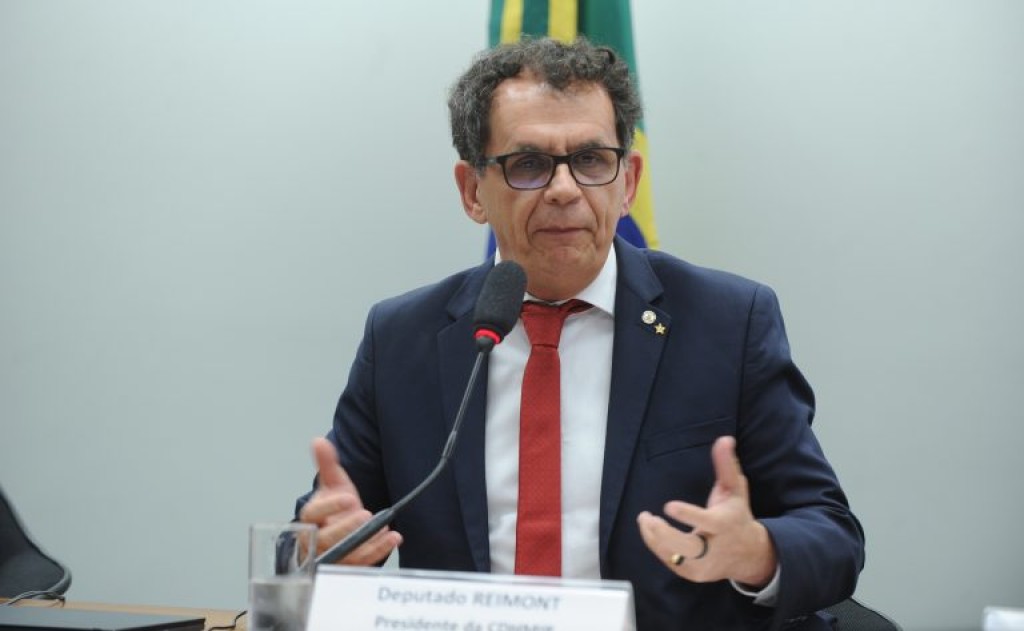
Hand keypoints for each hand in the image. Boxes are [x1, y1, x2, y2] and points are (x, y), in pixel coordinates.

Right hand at [298, 437, 401, 564]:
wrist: (338, 532)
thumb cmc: (332, 509)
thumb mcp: (331, 485)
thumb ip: (327, 464)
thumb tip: (319, 441)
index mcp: (310, 518)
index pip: (313, 514)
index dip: (330, 507)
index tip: (348, 498)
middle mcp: (316, 540)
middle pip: (326, 538)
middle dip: (346, 528)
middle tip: (365, 515)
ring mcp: (331, 556)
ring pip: (344, 554)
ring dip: (365, 543)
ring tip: (384, 528)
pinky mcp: (347, 567)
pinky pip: (360, 564)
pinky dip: (377, 552)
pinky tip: (392, 538)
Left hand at [636, 436, 775, 586]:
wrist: (750, 555)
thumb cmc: (737, 516)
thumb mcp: (736, 489)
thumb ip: (726, 465)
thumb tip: (724, 439)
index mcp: (724, 525)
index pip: (705, 522)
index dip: (687, 515)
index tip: (668, 506)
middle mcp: (715, 548)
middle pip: (686, 547)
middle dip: (663, 534)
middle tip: (647, 517)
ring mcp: (704, 565)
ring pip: (674, 557)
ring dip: (654, 539)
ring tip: (644, 520)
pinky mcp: (694, 574)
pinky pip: (671, 563)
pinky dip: (658, 548)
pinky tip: (651, 532)